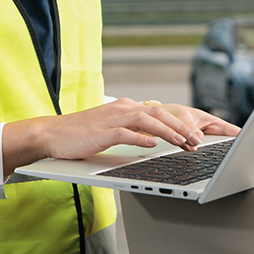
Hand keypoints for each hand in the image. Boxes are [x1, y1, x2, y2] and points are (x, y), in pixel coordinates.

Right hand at [2, 98, 239, 177]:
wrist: (53, 134)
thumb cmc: (82, 136)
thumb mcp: (112, 130)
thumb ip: (134, 131)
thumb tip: (156, 139)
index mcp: (128, 108)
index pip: (161, 112)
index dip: (183, 123)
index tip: (199, 135)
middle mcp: (124, 109)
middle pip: (161, 113)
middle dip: (183, 127)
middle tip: (201, 141)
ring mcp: (113, 118)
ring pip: (149, 121)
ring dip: (169, 132)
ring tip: (185, 143)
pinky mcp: (102, 131)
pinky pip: (127, 133)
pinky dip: (142, 138)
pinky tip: (154, 145)